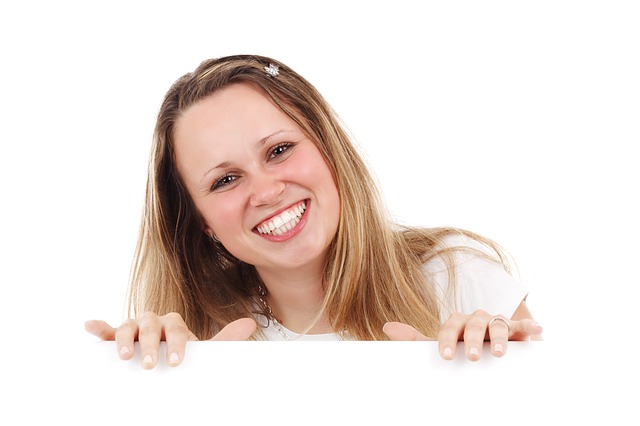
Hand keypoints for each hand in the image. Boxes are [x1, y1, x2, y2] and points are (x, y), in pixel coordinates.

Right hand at [85, 312, 256, 368]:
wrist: (167, 361)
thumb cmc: (184, 356)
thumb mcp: (203, 351)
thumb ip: (224, 339)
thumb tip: (250, 324)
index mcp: (174, 324)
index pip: (176, 327)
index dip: (177, 343)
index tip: (177, 362)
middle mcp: (154, 322)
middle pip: (151, 325)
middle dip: (150, 344)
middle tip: (152, 365)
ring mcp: (135, 328)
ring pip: (129, 326)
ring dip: (124, 339)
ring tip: (124, 356)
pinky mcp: (117, 336)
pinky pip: (107, 329)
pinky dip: (99, 327)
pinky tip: (90, 327)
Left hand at [383, 310, 541, 360]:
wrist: (488, 346)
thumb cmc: (461, 347)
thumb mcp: (441, 345)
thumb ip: (415, 339)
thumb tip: (388, 328)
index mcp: (457, 323)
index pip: (449, 327)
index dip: (446, 340)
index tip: (445, 357)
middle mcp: (476, 319)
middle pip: (473, 323)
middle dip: (472, 340)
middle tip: (472, 357)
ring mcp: (496, 322)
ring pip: (496, 323)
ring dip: (498, 336)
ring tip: (498, 353)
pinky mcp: (516, 328)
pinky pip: (523, 325)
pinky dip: (529, 326)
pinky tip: (537, 331)